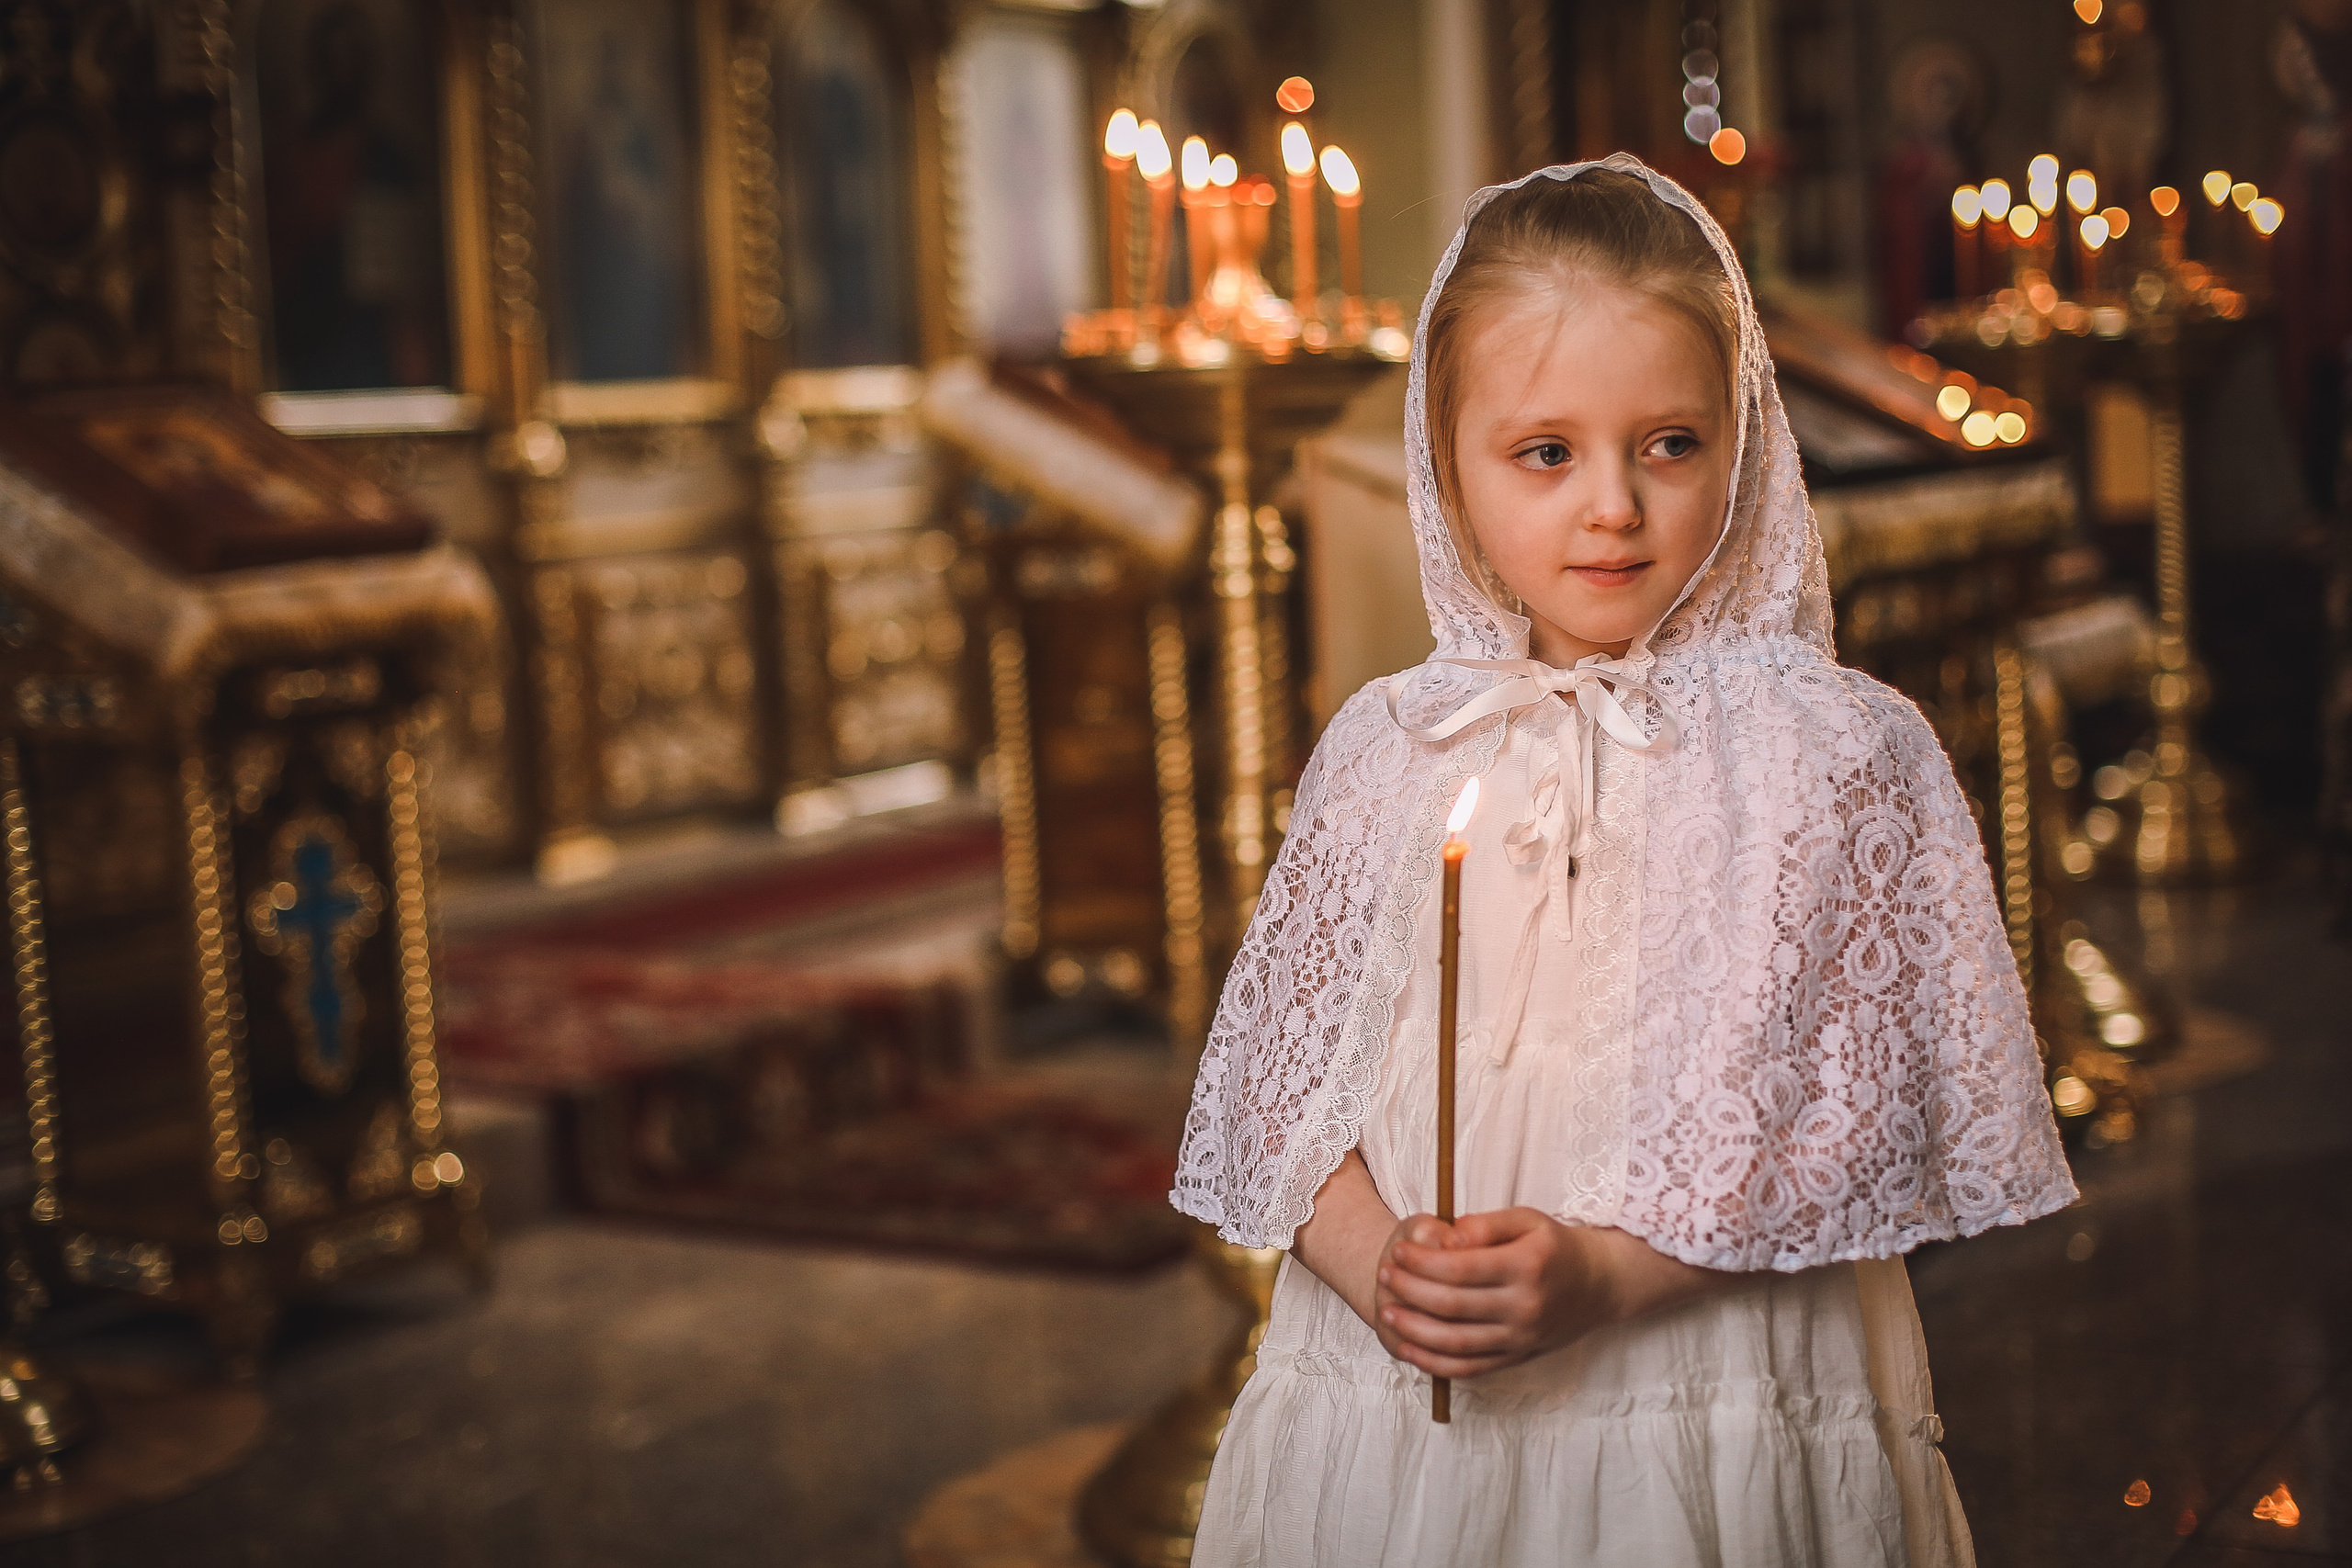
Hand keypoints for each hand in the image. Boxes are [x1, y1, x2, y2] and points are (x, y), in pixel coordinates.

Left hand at [1373, 1207, 1616, 1379]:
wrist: (1600, 1285)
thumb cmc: (1556, 1246)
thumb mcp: (1527, 1220)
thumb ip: (1485, 1225)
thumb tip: (1445, 1238)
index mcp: (1525, 1266)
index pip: (1460, 1268)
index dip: (1421, 1262)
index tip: (1398, 1251)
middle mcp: (1524, 1307)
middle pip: (1453, 1305)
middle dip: (1410, 1291)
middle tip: (1384, 1276)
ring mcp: (1521, 1338)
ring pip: (1456, 1342)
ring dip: (1414, 1330)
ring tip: (1388, 1313)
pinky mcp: (1517, 1358)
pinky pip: (1470, 1367)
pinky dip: (1435, 1363)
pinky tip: (1409, 1349)